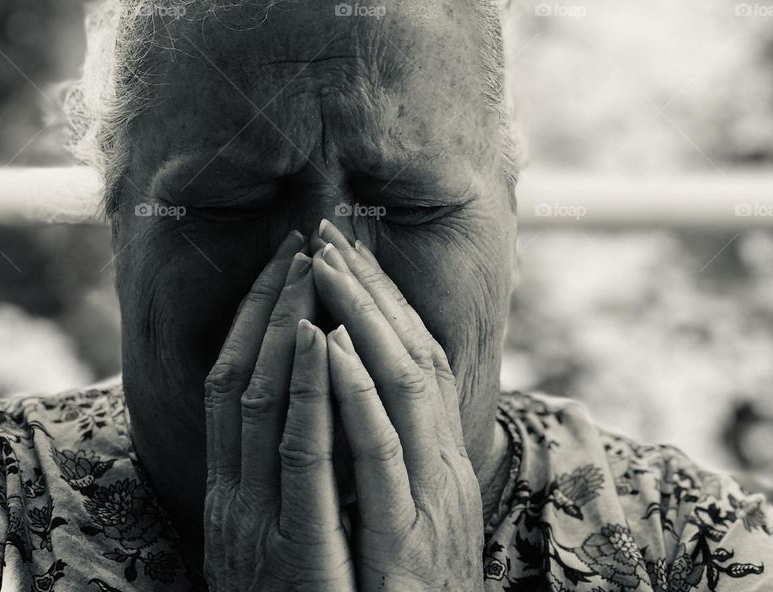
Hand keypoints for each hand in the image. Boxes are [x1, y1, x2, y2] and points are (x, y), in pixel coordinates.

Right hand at [203, 230, 355, 591]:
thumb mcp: (284, 546)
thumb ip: (284, 485)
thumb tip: (305, 416)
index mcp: (230, 500)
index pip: (229, 389)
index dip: (252, 323)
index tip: (282, 267)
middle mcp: (232, 505)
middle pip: (239, 382)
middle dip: (270, 308)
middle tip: (301, 245)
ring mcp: (257, 527)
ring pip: (261, 404)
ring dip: (284, 329)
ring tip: (311, 269)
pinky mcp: (294, 553)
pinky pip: (298, 458)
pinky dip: (307, 393)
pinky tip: (320, 342)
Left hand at [312, 221, 484, 591]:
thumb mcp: (408, 521)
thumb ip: (394, 462)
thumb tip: (362, 403)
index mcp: (444, 463)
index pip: (420, 358)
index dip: (385, 300)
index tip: (349, 251)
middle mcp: (447, 469)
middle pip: (417, 353)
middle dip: (371, 289)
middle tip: (330, 232)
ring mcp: (432, 500)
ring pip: (403, 385)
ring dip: (361, 318)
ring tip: (325, 265)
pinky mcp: (408, 539)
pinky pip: (381, 452)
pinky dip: (357, 392)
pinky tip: (329, 346)